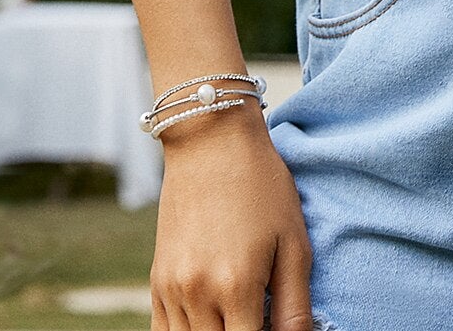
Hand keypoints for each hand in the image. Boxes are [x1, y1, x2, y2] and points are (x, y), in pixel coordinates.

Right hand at [150, 107, 314, 330]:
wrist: (211, 141)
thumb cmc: (262, 186)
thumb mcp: (294, 242)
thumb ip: (295, 307)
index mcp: (236, 286)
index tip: (273, 325)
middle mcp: (197, 294)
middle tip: (258, 316)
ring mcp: (171, 289)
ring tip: (238, 313)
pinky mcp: (157, 282)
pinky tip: (212, 320)